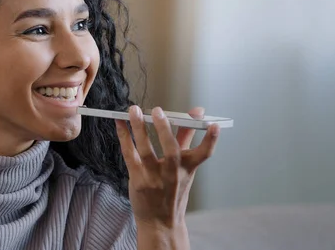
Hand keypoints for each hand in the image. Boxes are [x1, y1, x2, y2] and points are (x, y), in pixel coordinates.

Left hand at [115, 106, 219, 247]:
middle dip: (165, 129)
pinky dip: (124, 137)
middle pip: (171, 150)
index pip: (204, 153)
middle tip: (158, 111)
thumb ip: (186, 140)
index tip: (214, 125)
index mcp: (188, 169)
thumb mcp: (184, 169)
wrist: (160, 223)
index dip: (211, 140)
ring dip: (139, 128)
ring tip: (134, 111)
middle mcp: (172, 174)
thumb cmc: (172, 191)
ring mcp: (154, 178)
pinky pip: (129, 155)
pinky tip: (120, 124)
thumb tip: (194, 115)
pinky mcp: (138, 180)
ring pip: (146, 151)